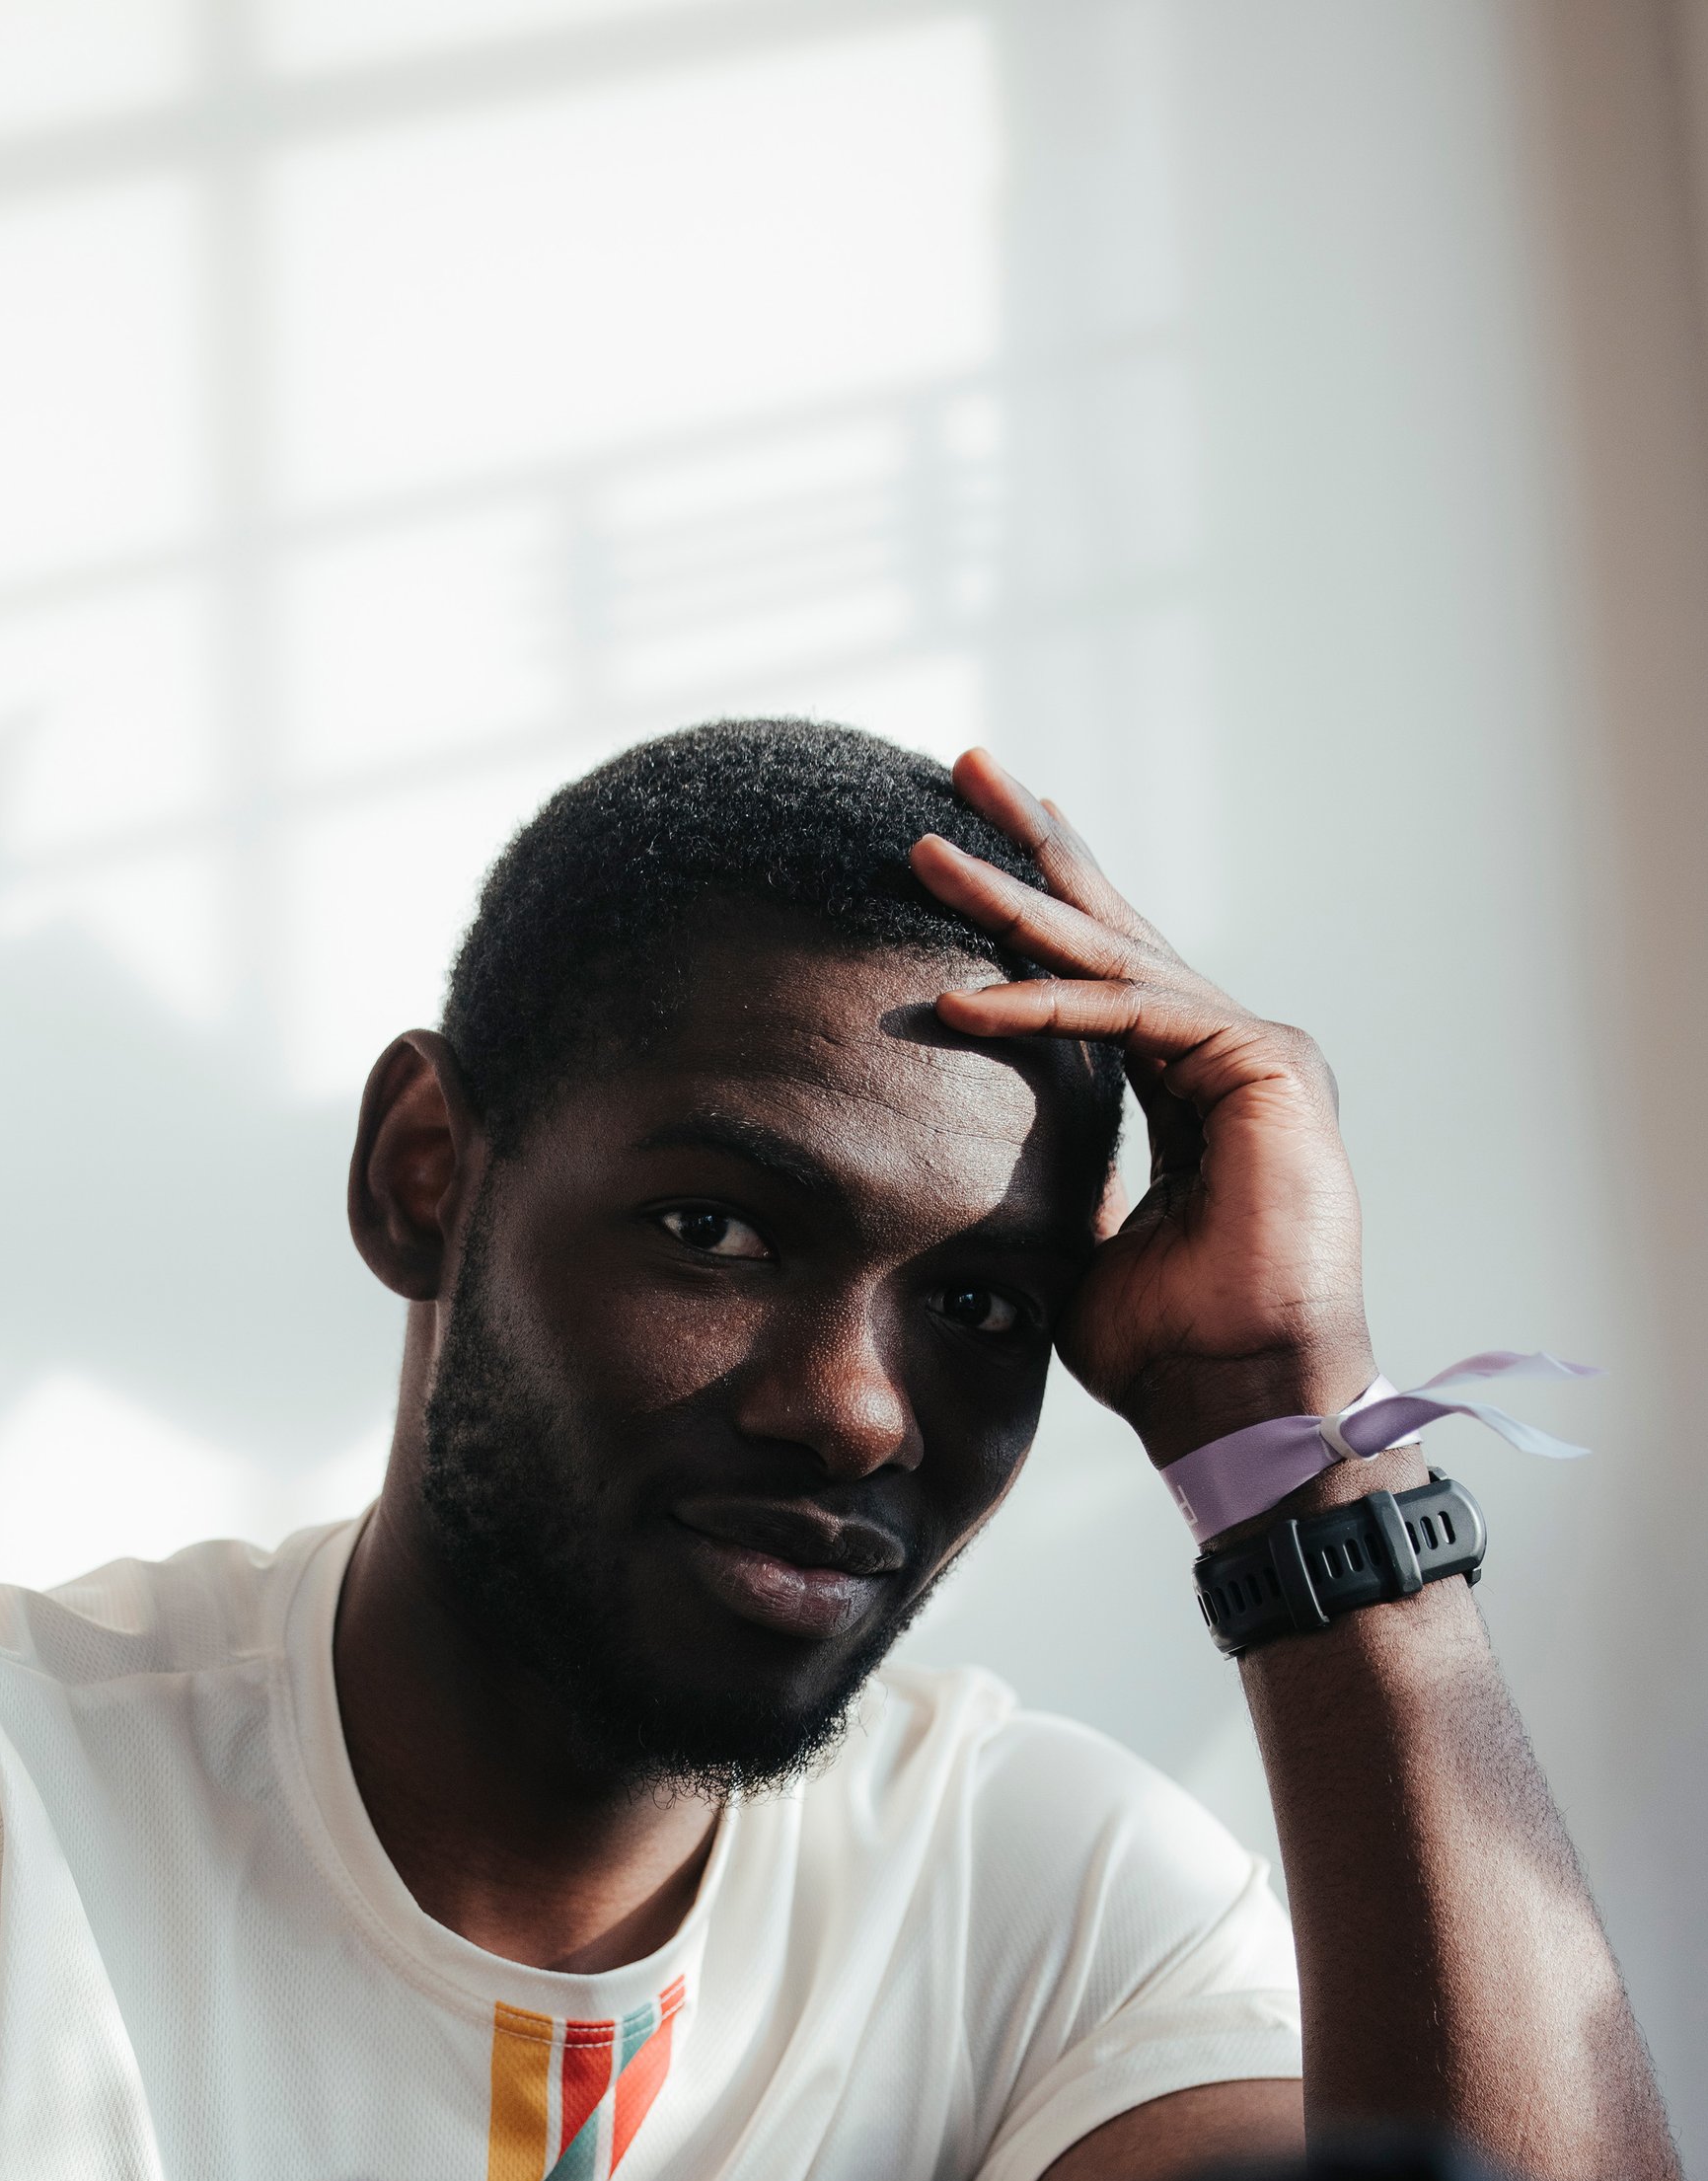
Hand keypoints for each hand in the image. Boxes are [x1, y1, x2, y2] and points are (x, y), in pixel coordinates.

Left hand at [910, 751, 1374, 1468]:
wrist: (1241, 1401)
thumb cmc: (1169, 1350)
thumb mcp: (1079, 1247)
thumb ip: (1051, 1186)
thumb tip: (980, 1175)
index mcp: (1194, 1086)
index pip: (1104, 975)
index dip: (1033, 913)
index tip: (965, 857)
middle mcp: (1231, 1052)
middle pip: (1114, 929)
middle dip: (1033, 850)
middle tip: (962, 768)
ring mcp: (1255, 1052)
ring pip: (1113, 956)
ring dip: (1012, 902)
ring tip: (926, 850)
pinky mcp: (1265, 1067)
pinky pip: (1131, 1016)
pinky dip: (1043, 1004)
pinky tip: (961, 997)